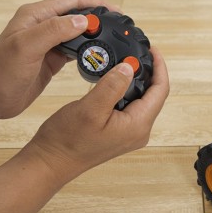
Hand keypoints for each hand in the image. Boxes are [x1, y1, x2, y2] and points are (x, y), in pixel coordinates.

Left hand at [0, 0, 119, 124]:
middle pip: (77, 16)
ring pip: (78, 33)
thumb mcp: (27, 47)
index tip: (114, 11)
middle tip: (118, 27)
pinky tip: (98, 55)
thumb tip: (82, 20)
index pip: (70, 2)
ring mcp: (48, 43)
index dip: (94, 3)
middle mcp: (42, 26)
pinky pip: (75, 50)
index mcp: (35, 16)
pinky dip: (88, 51)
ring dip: (95, 35)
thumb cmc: (0, 72)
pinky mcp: (52, 58)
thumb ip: (54, 31)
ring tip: (113, 39)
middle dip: (98, 19)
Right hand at [27, 46, 169, 181]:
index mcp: (138, 125)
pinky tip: (115, 81)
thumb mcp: (90, 108)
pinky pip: (130, 106)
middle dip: (149, 72)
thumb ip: (112, 86)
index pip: (160, 91)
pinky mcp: (120, 132)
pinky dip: (126, 91)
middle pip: (154, 95)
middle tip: (137, 53)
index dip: (160, 68)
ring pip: (142, 100)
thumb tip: (129, 67)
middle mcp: (139, 131)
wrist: (51, 162)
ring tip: (125, 62)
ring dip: (136, 81)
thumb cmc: (68, 140)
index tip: (153, 50)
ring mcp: (130, 133)